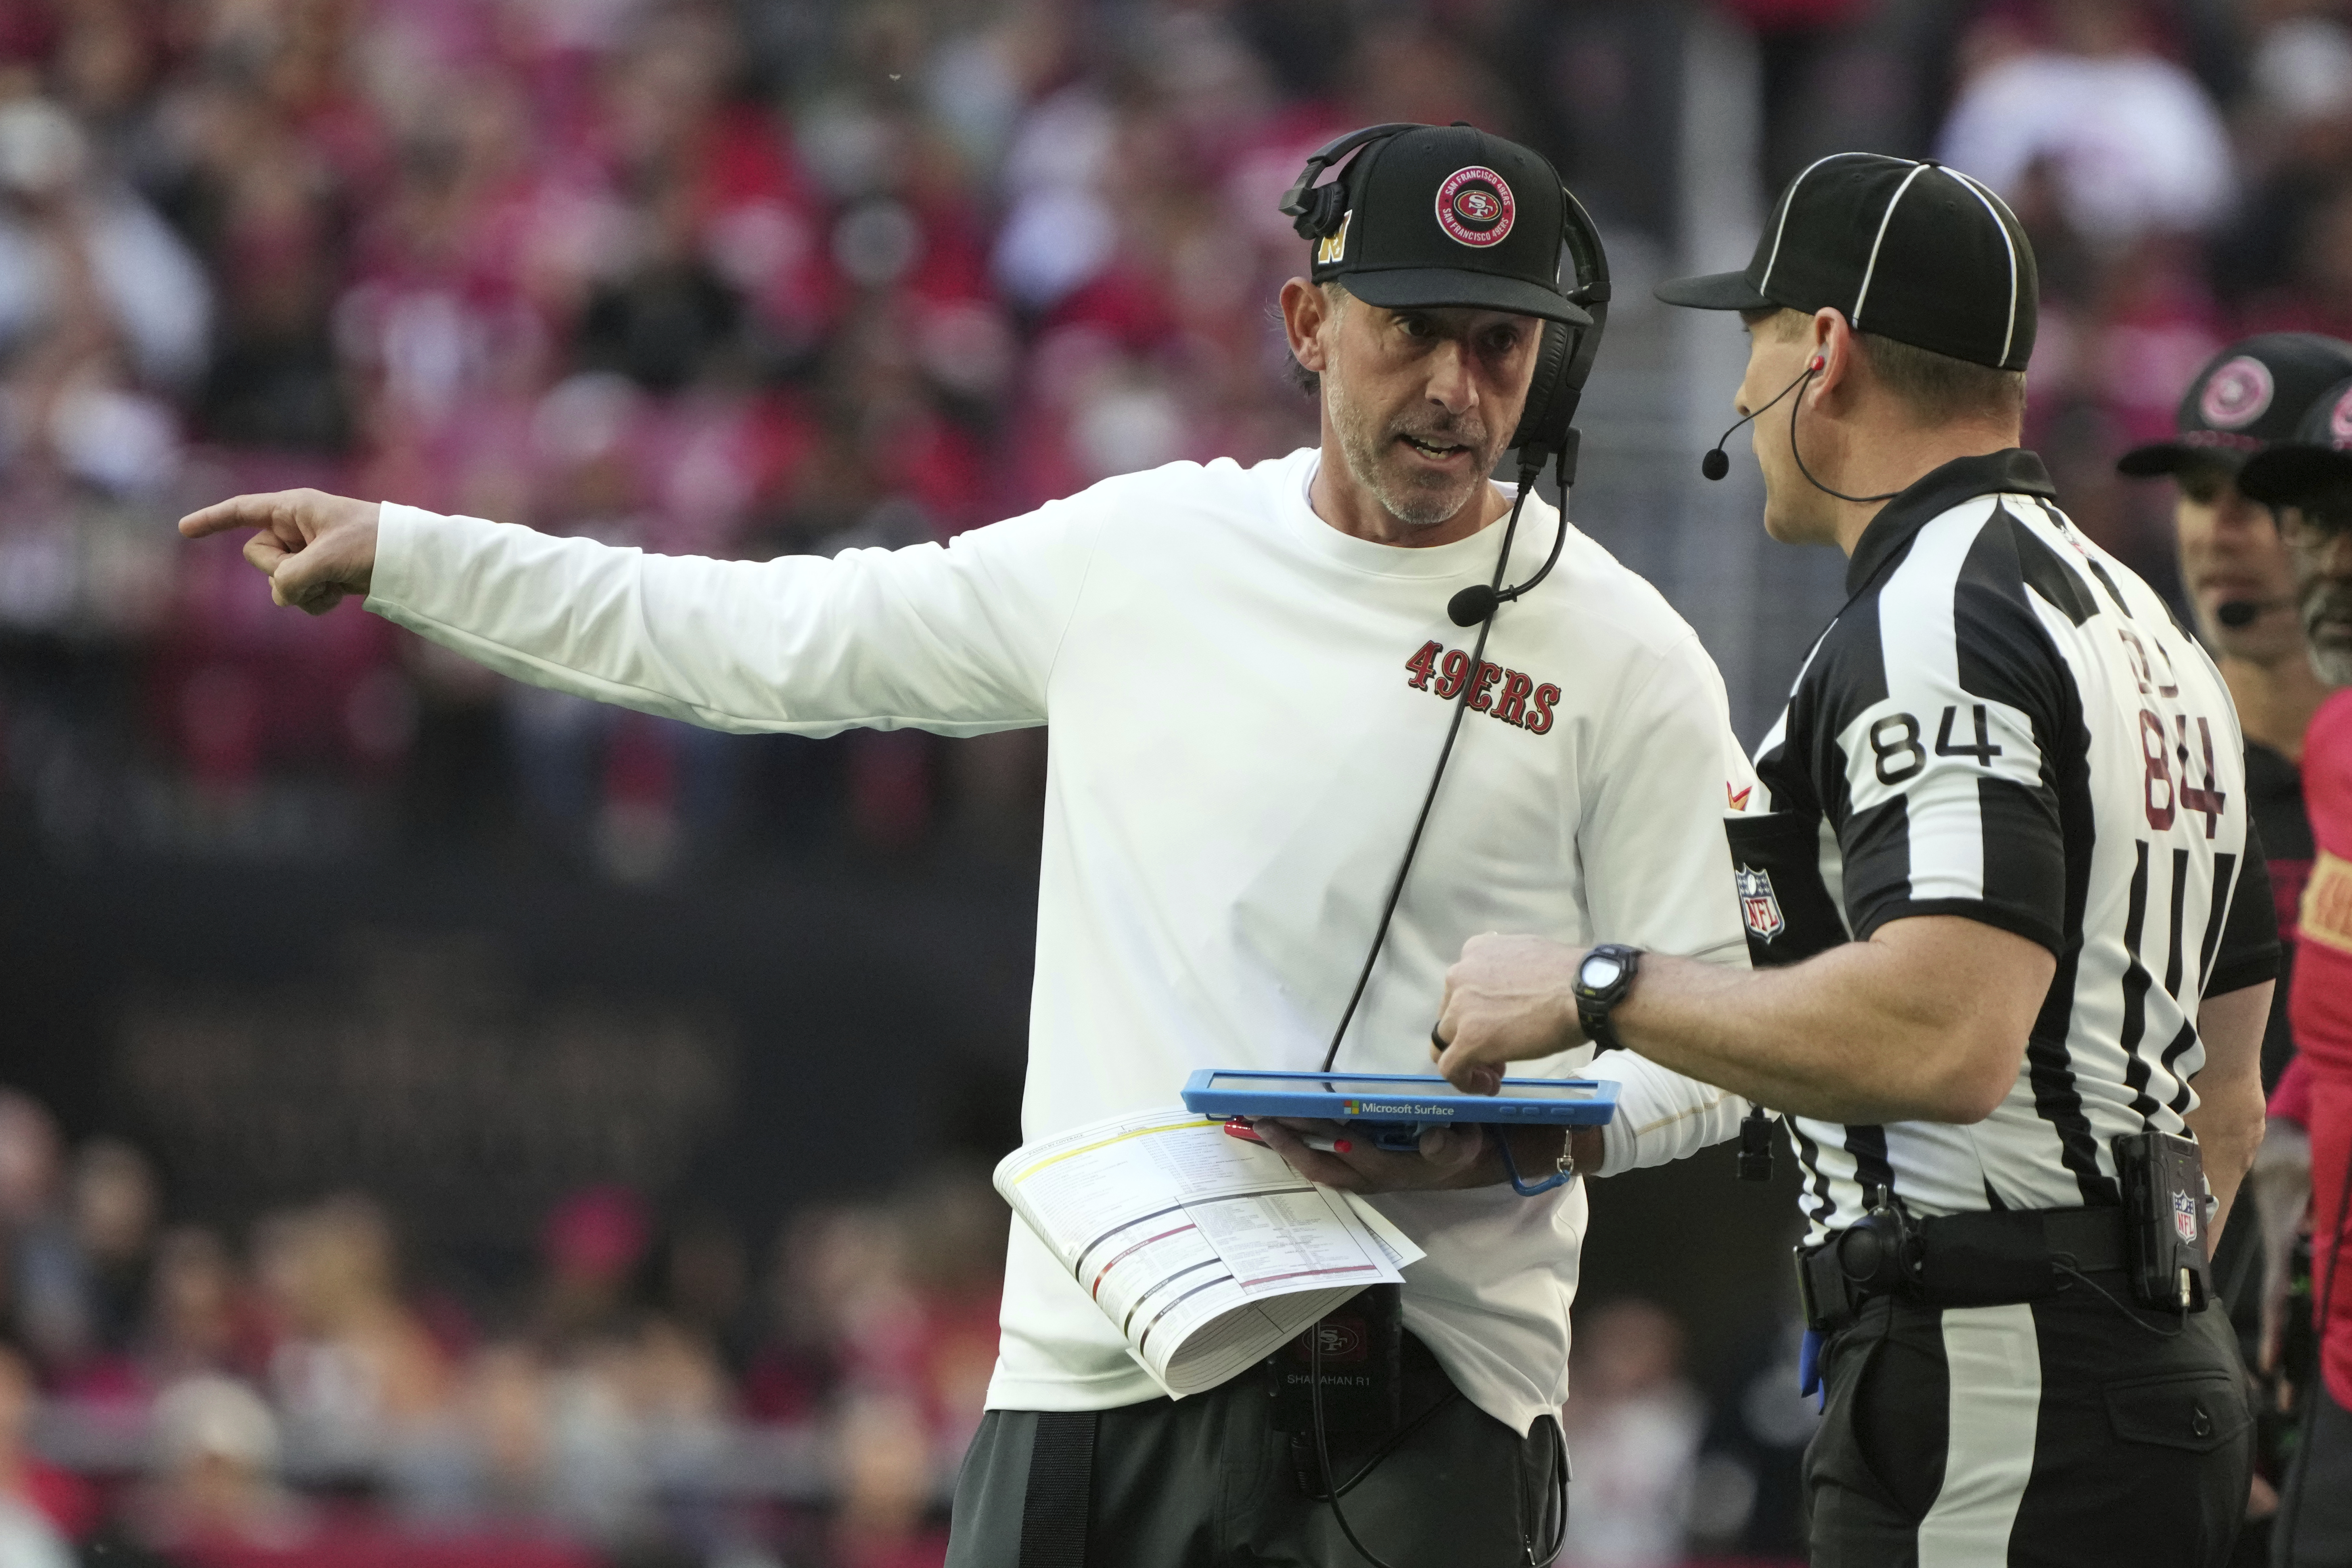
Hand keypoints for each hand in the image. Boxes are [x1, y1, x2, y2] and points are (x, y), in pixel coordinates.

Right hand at [179, 489, 381, 615]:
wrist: (412, 560)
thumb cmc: (375, 543)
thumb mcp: (329, 556)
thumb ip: (292, 576)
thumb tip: (280, 595)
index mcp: (294, 508)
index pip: (242, 510)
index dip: (212, 520)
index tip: (184, 529)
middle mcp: (295, 529)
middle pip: (258, 557)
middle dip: (283, 569)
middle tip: (320, 567)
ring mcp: (306, 554)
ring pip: (278, 583)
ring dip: (304, 589)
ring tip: (336, 581)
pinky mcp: (320, 576)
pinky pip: (298, 596)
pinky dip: (316, 600)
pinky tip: (340, 594)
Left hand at [1251, 1118, 1489, 1193]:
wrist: (1458, 1165)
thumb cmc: (1458, 1148)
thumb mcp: (1463, 1145)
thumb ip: (1448, 1145)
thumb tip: (1431, 1140)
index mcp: (1392, 1168)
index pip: (1355, 1152)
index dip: (1328, 1137)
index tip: (1300, 1119)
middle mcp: (1368, 1177)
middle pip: (1321, 1165)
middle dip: (1290, 1145)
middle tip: (1261, 1121)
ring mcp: (1357, 1176)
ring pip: (1314, 1167)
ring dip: (1286, 1149)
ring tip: (1255, 1126)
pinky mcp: (1353, 1171)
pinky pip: (1318, 1162)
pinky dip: (1295, 1149)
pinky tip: (1275, 1133)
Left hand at [1433, 933, 1587, 1092]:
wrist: (1586, 992)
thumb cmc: (1570, 976)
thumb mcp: (1527, 957)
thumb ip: (1506, 970)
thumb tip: (1508, 988)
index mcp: (1475, 951)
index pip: (1461, 989)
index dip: (1476, 1013)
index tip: (1497, 1027)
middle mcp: (1459, 976)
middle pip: (1452, 1016)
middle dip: (1471, 1036)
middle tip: (1499, 1053)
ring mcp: (1460, 1008)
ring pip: (1447, 1041)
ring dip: (1469, 1059)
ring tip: (1495, 1073)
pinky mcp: (1468, 1039)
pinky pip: (1450, 1067)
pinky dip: (1464, 1081)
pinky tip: (1487, 1085)